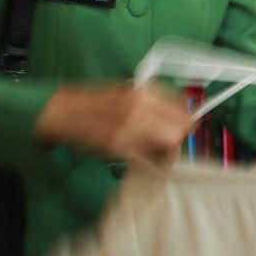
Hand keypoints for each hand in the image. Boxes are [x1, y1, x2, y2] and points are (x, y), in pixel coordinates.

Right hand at [35, 83, 195, 168]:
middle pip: (179, 130)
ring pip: (168, 147)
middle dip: (181, 136)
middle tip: (174, 139)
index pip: (182, 110)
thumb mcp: (129, 91)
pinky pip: (149, 163)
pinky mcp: (119, 151)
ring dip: (170, 151)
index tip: (189, 124)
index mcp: (142, 94)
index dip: (189, 119)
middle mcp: (138, 111)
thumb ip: (155, 100)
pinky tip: (154, 162)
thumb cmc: (99, 101)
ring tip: (163, 151)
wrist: (66, 112)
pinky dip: (156, 165)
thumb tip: (183, 110)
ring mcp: (128, 132)